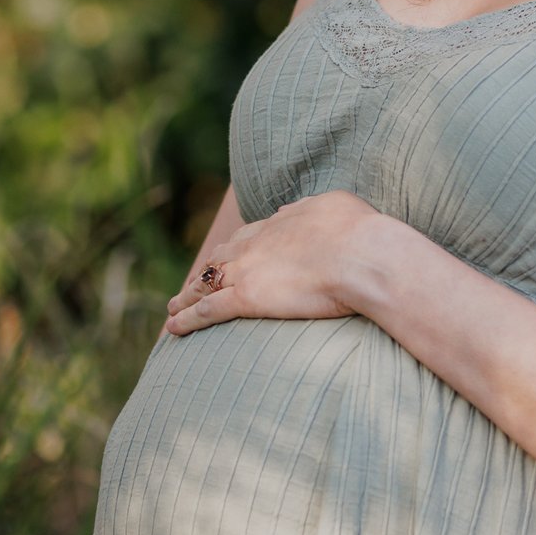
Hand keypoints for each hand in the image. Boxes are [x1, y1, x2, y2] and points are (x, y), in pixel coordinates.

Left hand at [165, 190, 387, 336]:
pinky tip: (173, 328)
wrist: (362, 256)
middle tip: (195, 281)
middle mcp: (257, 244)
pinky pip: (206, 311)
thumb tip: (294, 209)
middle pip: (221, 257)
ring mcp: (248, 270)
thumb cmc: (362, 233)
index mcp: (281, 222)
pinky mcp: (245, 298)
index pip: (250, 235)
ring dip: (186, 295)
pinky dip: (187, 319)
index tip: (229, 256)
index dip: (236, 248)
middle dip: (206, 269)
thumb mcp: (336, 206)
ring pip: (205, 283)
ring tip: (174, 307)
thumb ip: (312, 208)